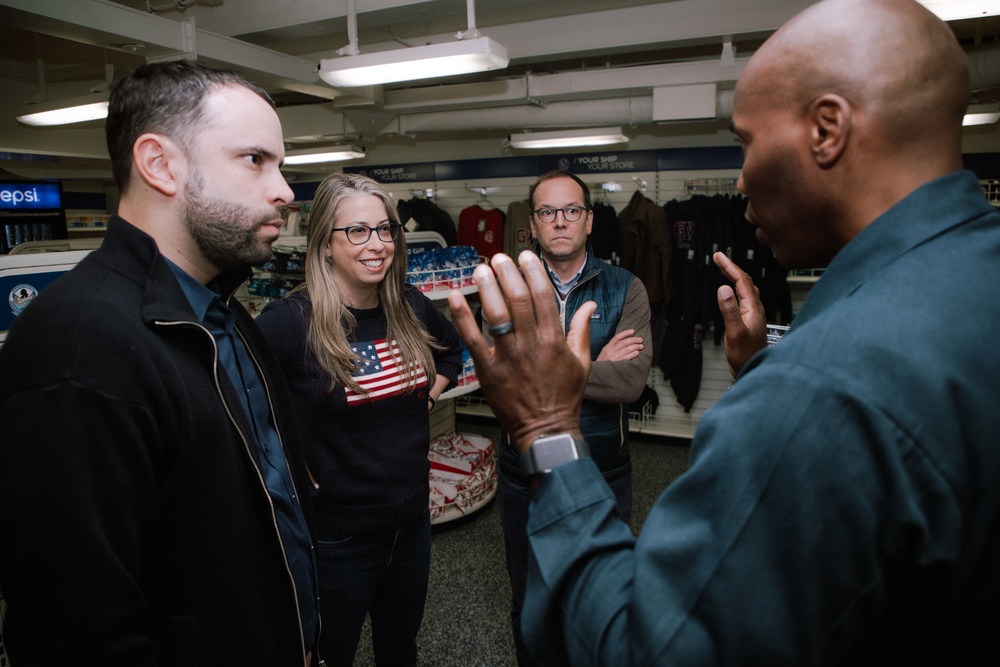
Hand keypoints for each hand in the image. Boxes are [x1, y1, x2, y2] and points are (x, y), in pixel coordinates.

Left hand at [448, 251, 593, 451]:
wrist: (546, 431)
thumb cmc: (564, 398)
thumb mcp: (582, 363)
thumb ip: (582, 329)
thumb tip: (590, 304)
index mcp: (554, 340)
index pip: (543, 296)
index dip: (533, 272)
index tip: (526, 256)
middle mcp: (531, 345)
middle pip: (518, 300)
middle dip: (508, 273)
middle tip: (499, 258)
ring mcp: (508, 358)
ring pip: (496, 315)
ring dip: (487, 289)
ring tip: (481, 269)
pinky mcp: (488, 371)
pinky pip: (473, 340)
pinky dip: (463, 317)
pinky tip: (456, 296)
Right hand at [596, 329, 642, 361]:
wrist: (598, 374)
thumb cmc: (602, 364)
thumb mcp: (604, 354)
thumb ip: (612, 348)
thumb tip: (623, 342)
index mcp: (607, 347)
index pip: (617, 337)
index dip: (625, 333)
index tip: (632, 331)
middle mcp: (610, 351)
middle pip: (623, 342)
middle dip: (634, 340)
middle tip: (640, 340)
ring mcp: (613, 358)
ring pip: (626, 349)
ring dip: (635, 347)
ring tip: (641, 346)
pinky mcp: (616, 364)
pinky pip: (626, 357)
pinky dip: (632, 354)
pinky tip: (637, 353)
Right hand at [714, 251, 766, 377]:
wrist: (752, 369)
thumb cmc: (746, 355)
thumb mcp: (735, 332)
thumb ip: (729, 310)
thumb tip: (723, 288)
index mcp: (753, 308)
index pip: (742, 280)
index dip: (730, 266)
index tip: (718, 256)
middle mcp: (755, 308)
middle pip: (745, 281)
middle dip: (731, 267)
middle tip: (718, 258)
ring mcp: (753, 314)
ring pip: (745, 288)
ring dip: (734, 276)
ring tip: (724, 268)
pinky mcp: (749, 320)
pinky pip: (743, 297)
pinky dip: (735, 288)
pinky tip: (731, 290)